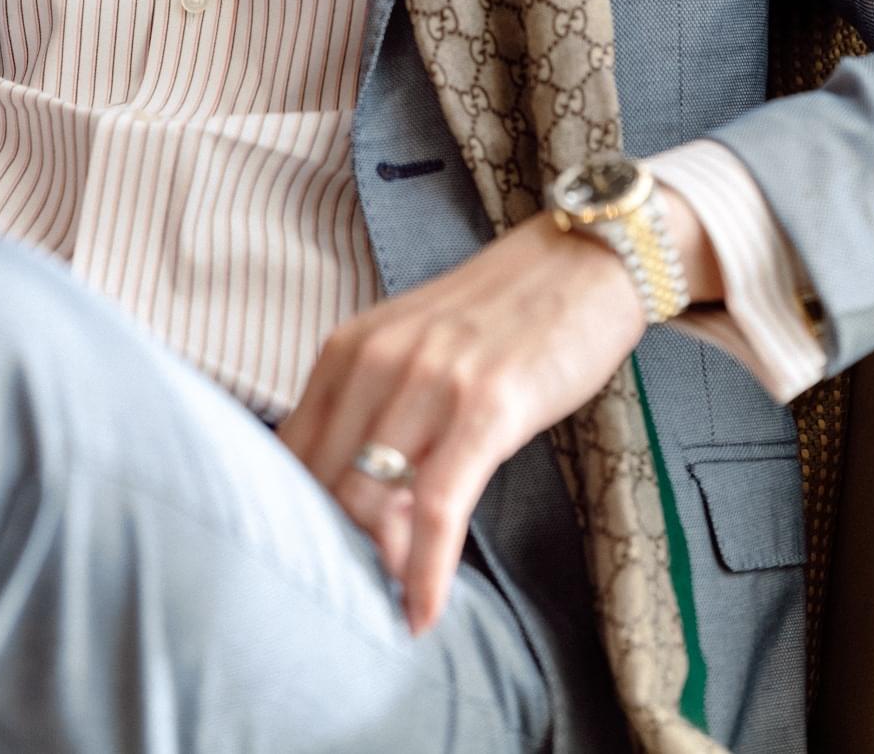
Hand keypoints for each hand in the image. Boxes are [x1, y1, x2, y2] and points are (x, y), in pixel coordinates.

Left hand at [276, 190, 719, 635]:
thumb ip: (374, 407)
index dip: (292, 524)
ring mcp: (430, 381)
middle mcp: (377, 358)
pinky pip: (436, 505)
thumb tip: (344, 500)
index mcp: (350, 346)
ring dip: (372, 569)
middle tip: (347, 609)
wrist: (583, 259)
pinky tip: (423, 613)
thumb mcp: (416, 350)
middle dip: (328, 554)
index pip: (290, 454)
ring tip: (381, 616)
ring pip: (367, 498)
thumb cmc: (501, 315)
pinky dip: (424, 569)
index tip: (307, 571)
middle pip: (321, 483)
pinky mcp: (486, 408)